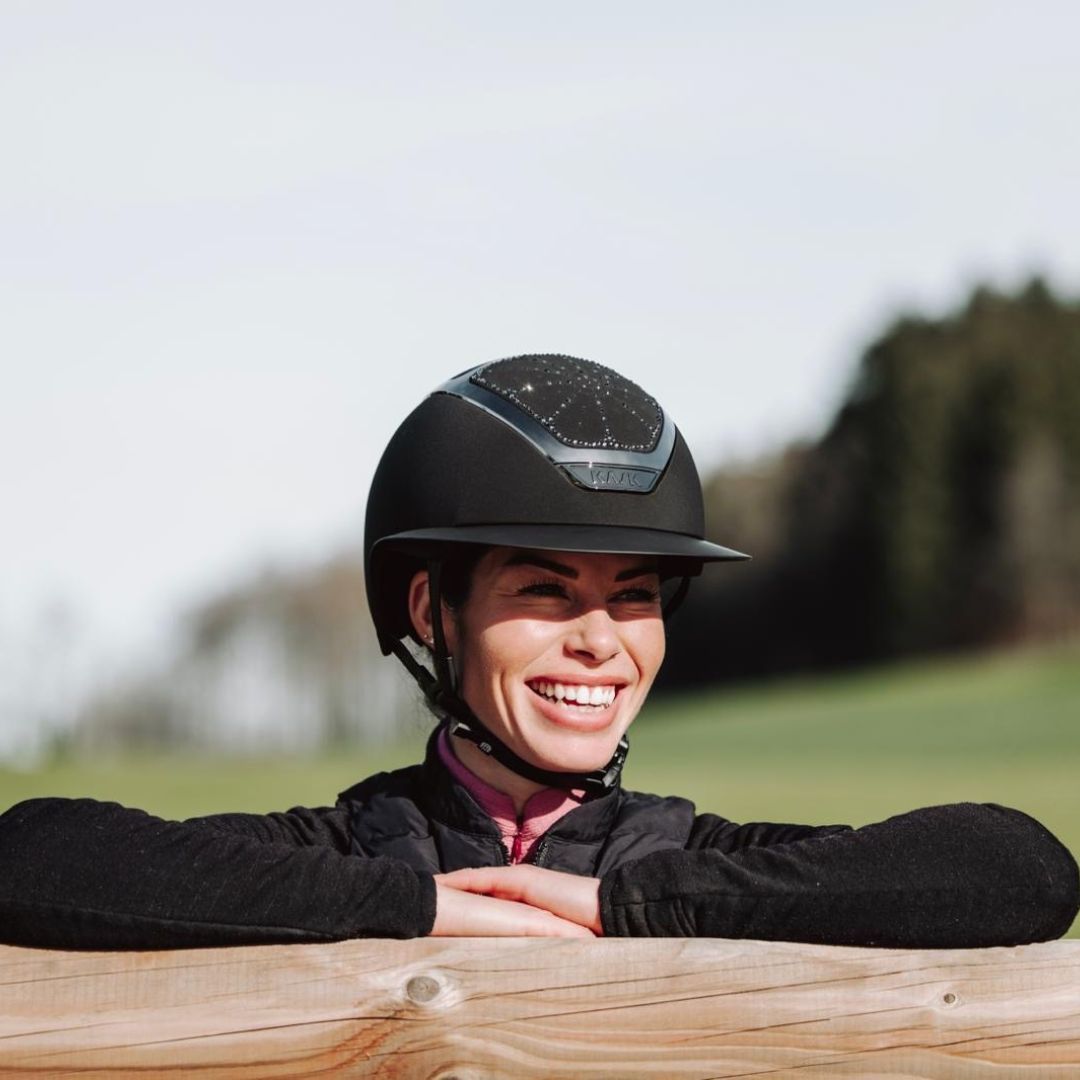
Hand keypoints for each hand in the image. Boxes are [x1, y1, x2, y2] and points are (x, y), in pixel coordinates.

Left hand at [437, 865, 602, 935]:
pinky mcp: (523, 878)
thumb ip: (531, 948)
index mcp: (524, 903)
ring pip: (476, 880)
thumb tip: (513, 973)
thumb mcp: (550, 943)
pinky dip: (465, 881)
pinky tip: (446, 885)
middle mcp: (519, 888)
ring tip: (429, 890)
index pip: (487, 900)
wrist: (607, 912)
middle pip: (476, 887)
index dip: (465, 903)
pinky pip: (486, 879)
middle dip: (452, 892)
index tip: (441, 911)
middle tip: (425, 897)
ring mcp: (520, 879)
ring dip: (452, 885)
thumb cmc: (585, 934)